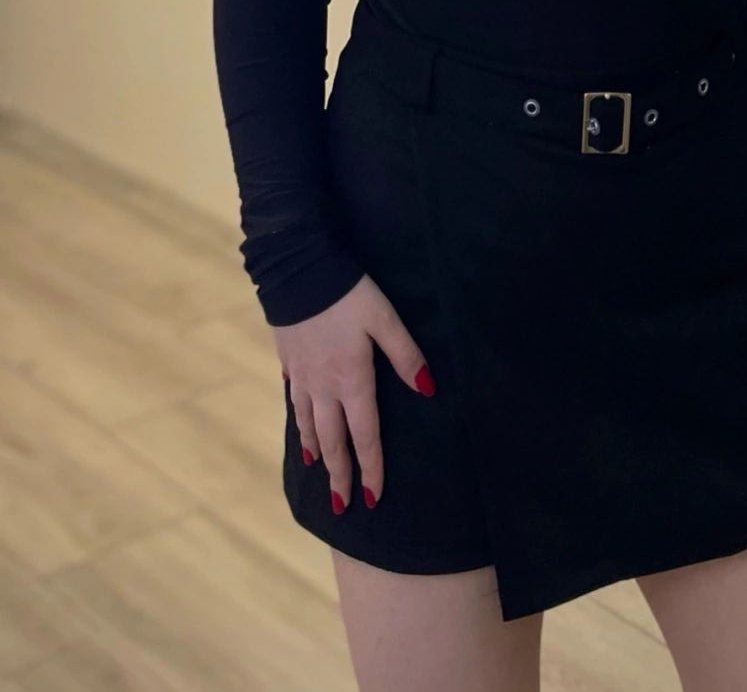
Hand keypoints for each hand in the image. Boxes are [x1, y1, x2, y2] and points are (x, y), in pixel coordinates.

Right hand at [274, 272, 435, 513]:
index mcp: (352, 380)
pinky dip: (299, 422)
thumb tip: (428, 390)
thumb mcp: (384, 319)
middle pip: (332, 440)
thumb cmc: (347, 294)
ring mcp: (303, 376)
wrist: (297, 270)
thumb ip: (406, 355)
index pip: (364, 435)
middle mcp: (324, 387)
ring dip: (316, 452)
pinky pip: (295, 402)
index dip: (370, 467)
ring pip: (309, 424)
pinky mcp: (288, 362)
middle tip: (341, 505)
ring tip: (318, 472)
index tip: (372, 498)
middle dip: (339, 474)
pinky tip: (300, 426)